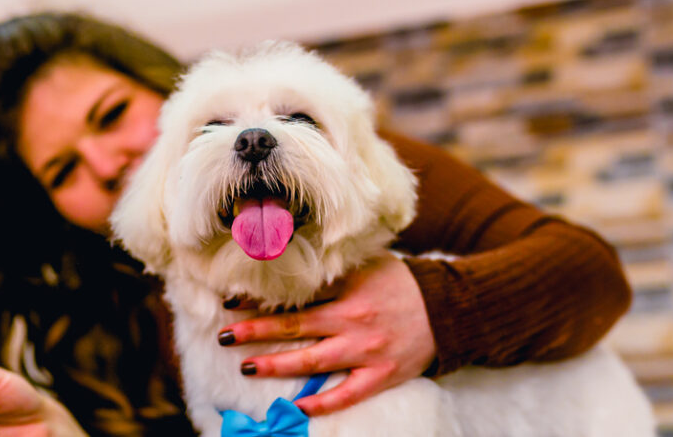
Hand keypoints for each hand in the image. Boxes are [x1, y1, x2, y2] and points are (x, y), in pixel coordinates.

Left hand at [218, 252, 435, 415]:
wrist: (448, 310)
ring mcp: (367, 351)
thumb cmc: (401, 283)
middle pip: (295, 326)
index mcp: (349, 289)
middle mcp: (354, 320)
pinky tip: (293, 406)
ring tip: (246, 365)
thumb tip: (290, 271)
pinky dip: (318, 403)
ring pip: (312, 361)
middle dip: (255, 331)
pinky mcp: (380, 376)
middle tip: (224, 335)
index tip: (230, 301)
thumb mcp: (368, 266)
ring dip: (276, 364)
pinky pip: (345, 394)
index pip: (296, 294)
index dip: (261, 298)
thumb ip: (332, 271)